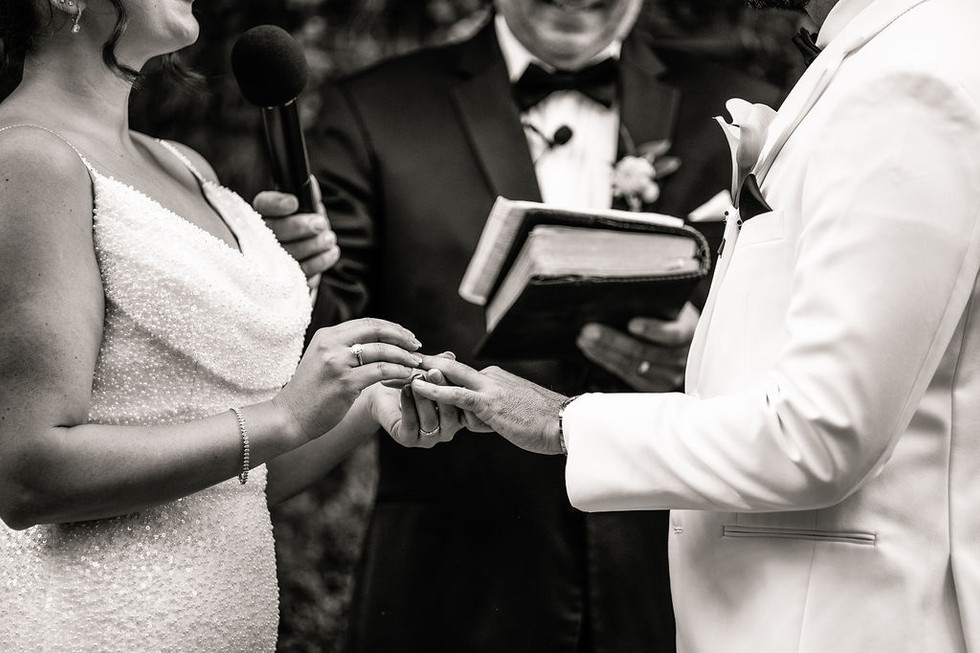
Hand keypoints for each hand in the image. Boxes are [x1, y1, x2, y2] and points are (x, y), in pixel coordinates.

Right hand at [253, 176, 339, 288]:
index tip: (294, 202)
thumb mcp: (306, 210)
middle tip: (320, 223)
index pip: (263, 206)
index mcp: (264, 214)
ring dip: (314, 245)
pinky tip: (331, 253)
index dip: (276, 204)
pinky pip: (301, 275)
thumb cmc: (303, 228)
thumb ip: (308, 196)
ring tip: (330, 239)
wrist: (306, 259)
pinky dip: (319, 262)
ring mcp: (272, 261)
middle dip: (299, 227)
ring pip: (288, 255)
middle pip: (274, 232)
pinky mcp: (286, 279)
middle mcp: (261, 238)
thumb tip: (312, 183)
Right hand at [273, 318, 422, 441]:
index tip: (407, 336)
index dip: (391, 328)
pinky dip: (399, 372)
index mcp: (327, 335)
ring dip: (404, 356)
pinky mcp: (345, 383)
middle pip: (376, 330)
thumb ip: (343, 348)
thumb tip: (375, 341)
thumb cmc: (311, 391)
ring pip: (382, 351)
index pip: (367, 322)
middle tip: (417, 345)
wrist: (290, 417)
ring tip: (416, 363)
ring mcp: (337, 363)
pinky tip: (408, 376)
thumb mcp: (322, 359)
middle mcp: (331, 345)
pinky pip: (381, 371)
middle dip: (402, 336)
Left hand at [368, 358, 464, 447]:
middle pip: (449, 414)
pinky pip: (411, 426)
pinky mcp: (409, 440)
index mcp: (457, 415)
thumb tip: (450, 356)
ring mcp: (429, 438)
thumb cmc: (410, 383)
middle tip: (431, 373)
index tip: (443, 369)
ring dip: (423, 399)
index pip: (461, 404)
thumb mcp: (427, 373)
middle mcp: (446, 429)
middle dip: (440, 391)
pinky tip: (404, 390)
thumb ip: (440, 367)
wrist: (384, 396)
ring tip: (415, 380)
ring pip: (430, 421)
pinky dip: (408, 406)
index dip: (453, 386)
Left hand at [410, 358, 565, 455]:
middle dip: (420, 368)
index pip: (458, 375)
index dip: (434, 372)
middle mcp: (490, 377)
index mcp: (494, 378)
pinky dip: (435, 388)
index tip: (412, 372)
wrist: (564, 425)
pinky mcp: (490, 402)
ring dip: (421, 377)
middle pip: (448, 369)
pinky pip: (457, 393)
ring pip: (449, 377)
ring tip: (396, 376)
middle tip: (396, 367)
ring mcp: (490, 387)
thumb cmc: (542, 423)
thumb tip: (473, 418)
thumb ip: (489, 410)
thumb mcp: (510, 413)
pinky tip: (417, 385)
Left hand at [576, 302, 698, 390]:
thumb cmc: (670, 316)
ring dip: (604, 351)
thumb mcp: (670, 307)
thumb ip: (656, 304)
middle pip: (645, 352)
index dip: (653, 330)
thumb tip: (621, 295)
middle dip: (614, 340)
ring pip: (632, 365)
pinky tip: (591, 350)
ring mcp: (669, 376)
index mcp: (690, 333)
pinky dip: (606, 361)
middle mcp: (682, 358)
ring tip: (584, 339)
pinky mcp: (653, 386)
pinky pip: (626, 375)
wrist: (683, 339)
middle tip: (591, 329)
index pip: (673, 334)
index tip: (632, 323)